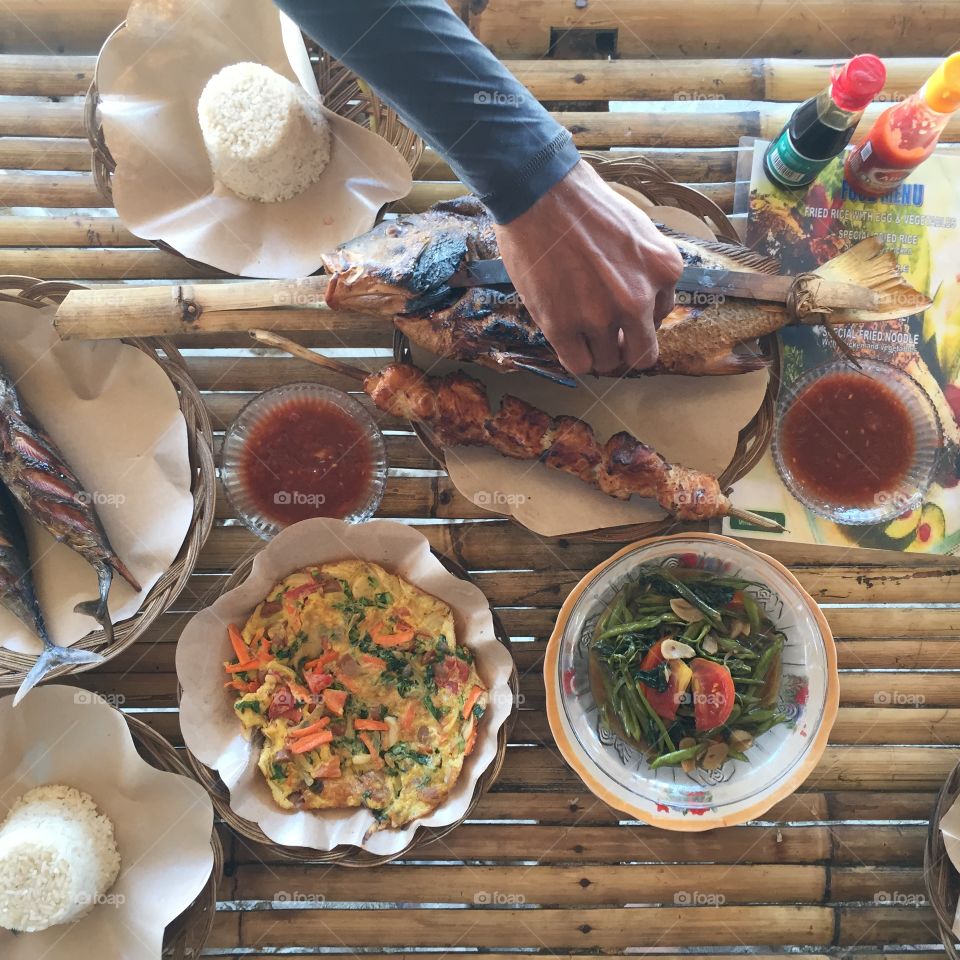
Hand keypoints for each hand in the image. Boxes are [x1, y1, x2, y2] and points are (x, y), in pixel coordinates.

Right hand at [493, 160, 682, 374]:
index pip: (660, 316)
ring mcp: (600, 316)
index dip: (638, 317)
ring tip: (580, 332)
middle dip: (626, 350)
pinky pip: (578, 364)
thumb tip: (642, 300)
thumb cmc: (585, 202)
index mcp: (665, 270)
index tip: (619, 310)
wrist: (540, 192)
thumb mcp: (637, 231)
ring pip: (607, 363)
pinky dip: (574, 357)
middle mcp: (639, 299)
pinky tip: (565, 338)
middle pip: (643, 354)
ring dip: (596, 352)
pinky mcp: (562, 326)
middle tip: (609, 340)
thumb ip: (645, 269)